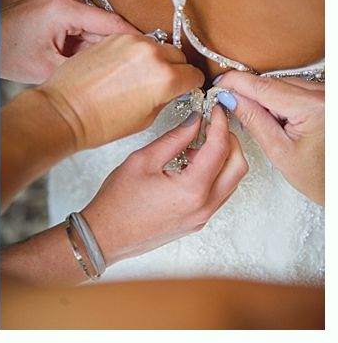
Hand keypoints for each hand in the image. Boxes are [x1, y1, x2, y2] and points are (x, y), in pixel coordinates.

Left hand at [1, 0, 139, 82]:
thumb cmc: (7, 53)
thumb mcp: (49, 67)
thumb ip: (86, 65)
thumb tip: (117, 70)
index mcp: (64, 7)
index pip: (113, 23)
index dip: (136, 41)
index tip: (157, 54)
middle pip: (104, 24)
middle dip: (109, 48)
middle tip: (122, 72)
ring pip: (93, 24)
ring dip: (93, 45)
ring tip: (88, 67)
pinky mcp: (56, 0)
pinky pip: (80, 21)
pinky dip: (81, 39)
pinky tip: (74, 56)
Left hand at [37, 33, 204, 150]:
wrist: (64, 111)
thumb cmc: (99, 122)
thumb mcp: (146, 118)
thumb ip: (166, 98)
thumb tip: (174, 89)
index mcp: (166, 78)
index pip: (194, 75)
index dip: (190, 85)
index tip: (184, 89)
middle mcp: (152, 54)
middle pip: (178, 56)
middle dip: (174, 70)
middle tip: (161, 85)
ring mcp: (131, 42)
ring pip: (157, 46)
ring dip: (154, 58)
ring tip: (138, 77)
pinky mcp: (112, 37)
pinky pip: (135, 42)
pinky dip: (135, 53)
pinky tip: (122, 69)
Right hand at [82, 105, 247, 263]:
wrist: (106, 236)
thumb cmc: (117, 202)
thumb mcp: (142, 160)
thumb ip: (174, 138)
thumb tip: (194, 121)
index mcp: (192, 189)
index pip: (220, 148)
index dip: (219, 124)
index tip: (214, 110)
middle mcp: (204, 206)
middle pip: (238, 166)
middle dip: (230, 140)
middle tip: (213, 124)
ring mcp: (203, 216)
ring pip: (232, 181)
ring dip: (223, 158)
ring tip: (197, 144)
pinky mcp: (198, 221)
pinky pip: (219, 193)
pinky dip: (214, 173)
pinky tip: (191, 164)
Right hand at [214, 71, 323, 204]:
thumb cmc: (320, 176)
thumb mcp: (278, 150)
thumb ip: (252, 119)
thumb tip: (230, 97)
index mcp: (314, 107)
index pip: (263, 86)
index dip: (236, 83)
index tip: (218, 85)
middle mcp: (325, 95)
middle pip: (273, 83)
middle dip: (249, 94)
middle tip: (230, 107)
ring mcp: (328, 94)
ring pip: (283, 83)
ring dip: (266, 98)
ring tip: (263, 123)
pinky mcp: (326, 96)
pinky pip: (296, 88)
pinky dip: (281, 99)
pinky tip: (278, 118)